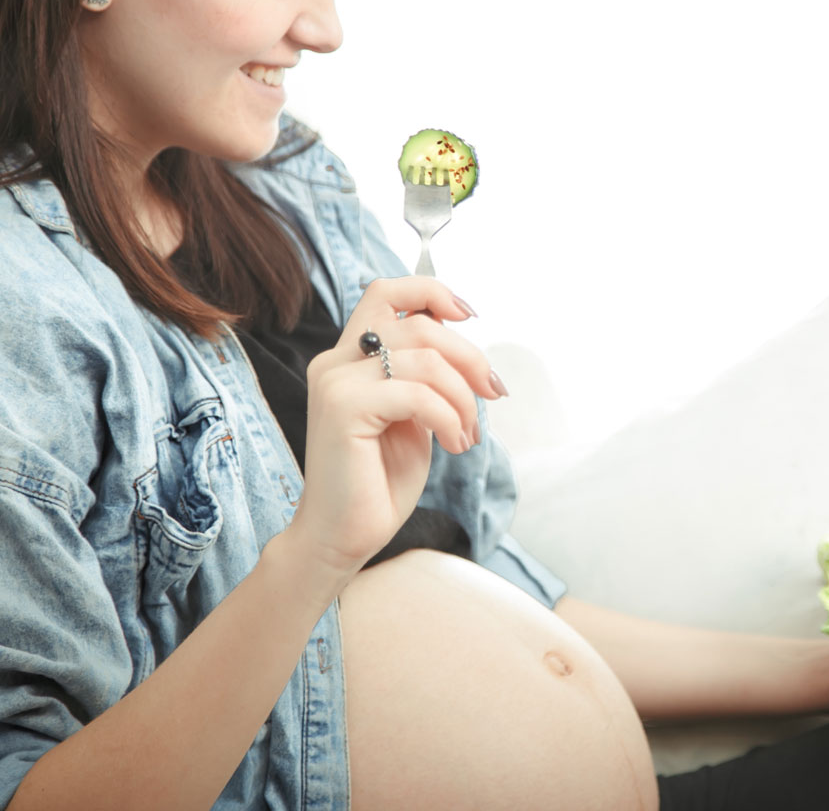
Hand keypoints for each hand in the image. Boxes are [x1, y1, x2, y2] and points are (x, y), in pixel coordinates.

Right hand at [283, 276, 502, 585]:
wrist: (345, 536)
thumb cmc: (380, 479)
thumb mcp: (414, 414)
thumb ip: (425, 376)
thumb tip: (467, 348)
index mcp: (350, 357)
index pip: (386, 292)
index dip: (432, 292)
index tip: (470, 315)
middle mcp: (336, 361)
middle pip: (418, 325)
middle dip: (469, 357)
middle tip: (493, 394)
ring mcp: (335, 382)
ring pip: (423, 358)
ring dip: (463, 396)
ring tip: (469, 433)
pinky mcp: (342, 409)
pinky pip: (416, 394)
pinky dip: (449, 417)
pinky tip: (455, 445)